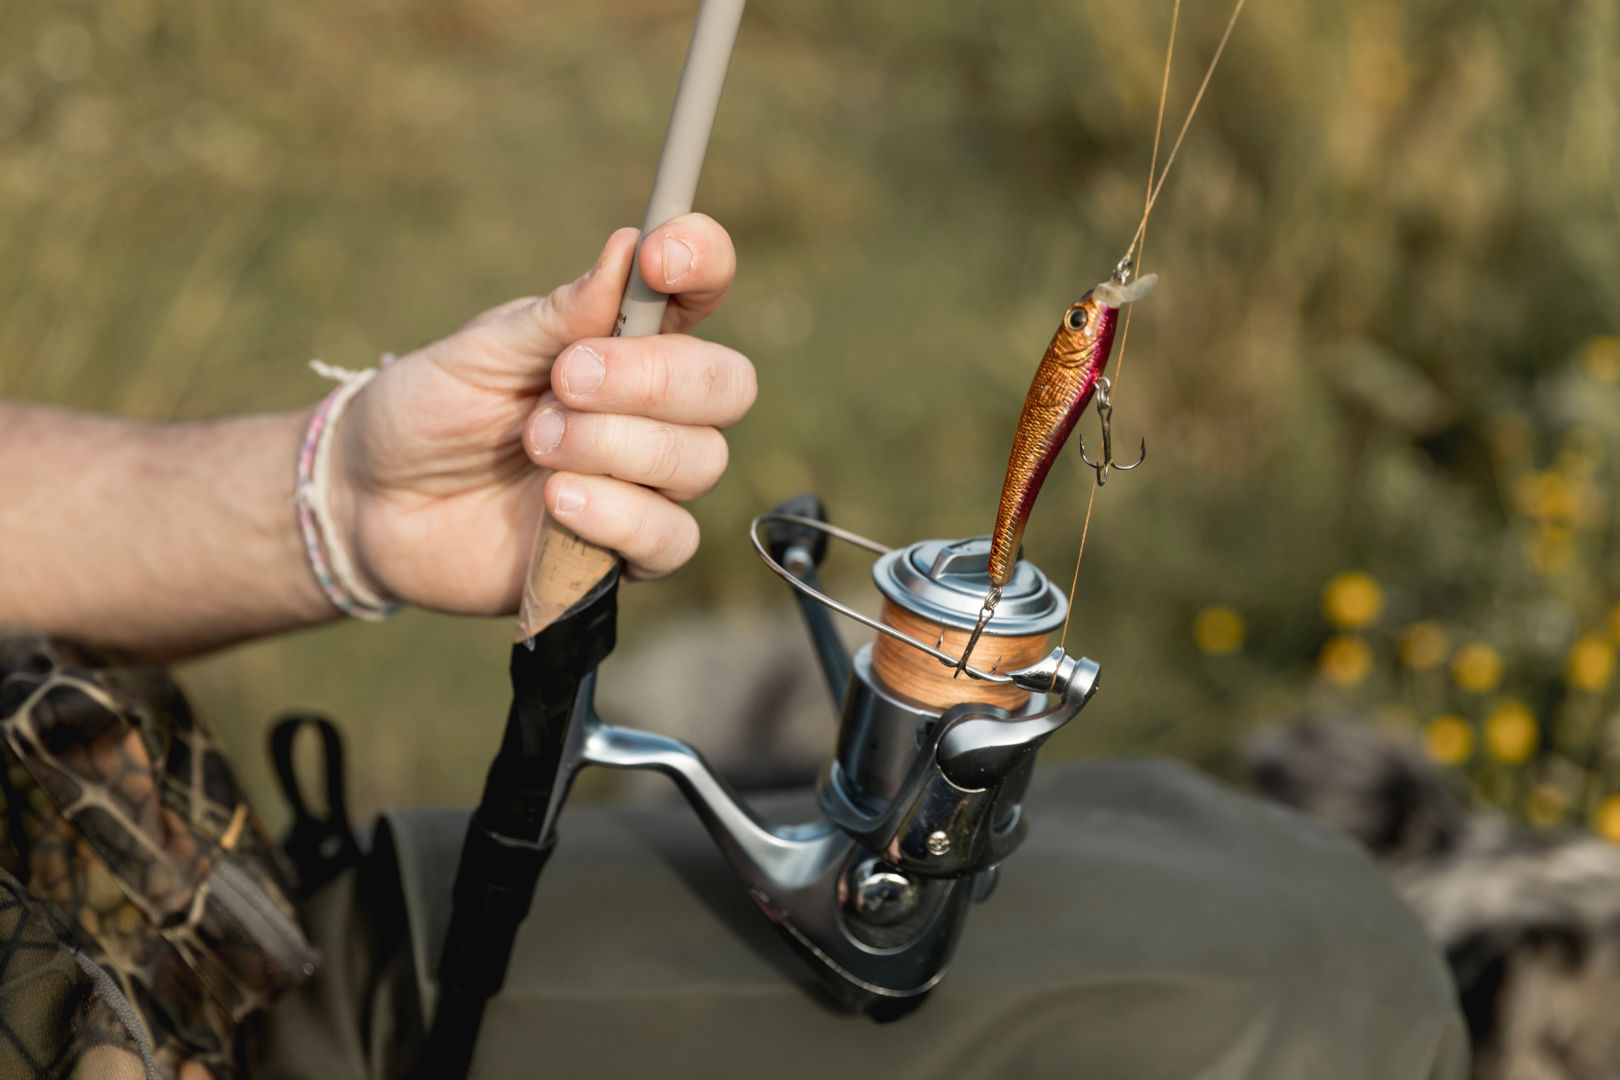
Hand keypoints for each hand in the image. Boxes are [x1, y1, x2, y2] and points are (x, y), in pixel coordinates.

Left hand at [333, 215, 755, 614]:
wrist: (373, 503)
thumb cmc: (430, 412)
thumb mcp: (481, 352)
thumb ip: (558, 315)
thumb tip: (627, 248)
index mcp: (626, 340)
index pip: (701, 289)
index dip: (704, 263)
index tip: (660, 258)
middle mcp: (652, 410)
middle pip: (727, 384)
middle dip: (655, 378)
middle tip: (566, 380)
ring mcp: (646, 482)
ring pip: (700, 460)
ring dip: (615, 446)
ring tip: (534, 442)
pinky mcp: (625, 552)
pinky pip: (671, 538)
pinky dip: (618, 515)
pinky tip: (556, 503)